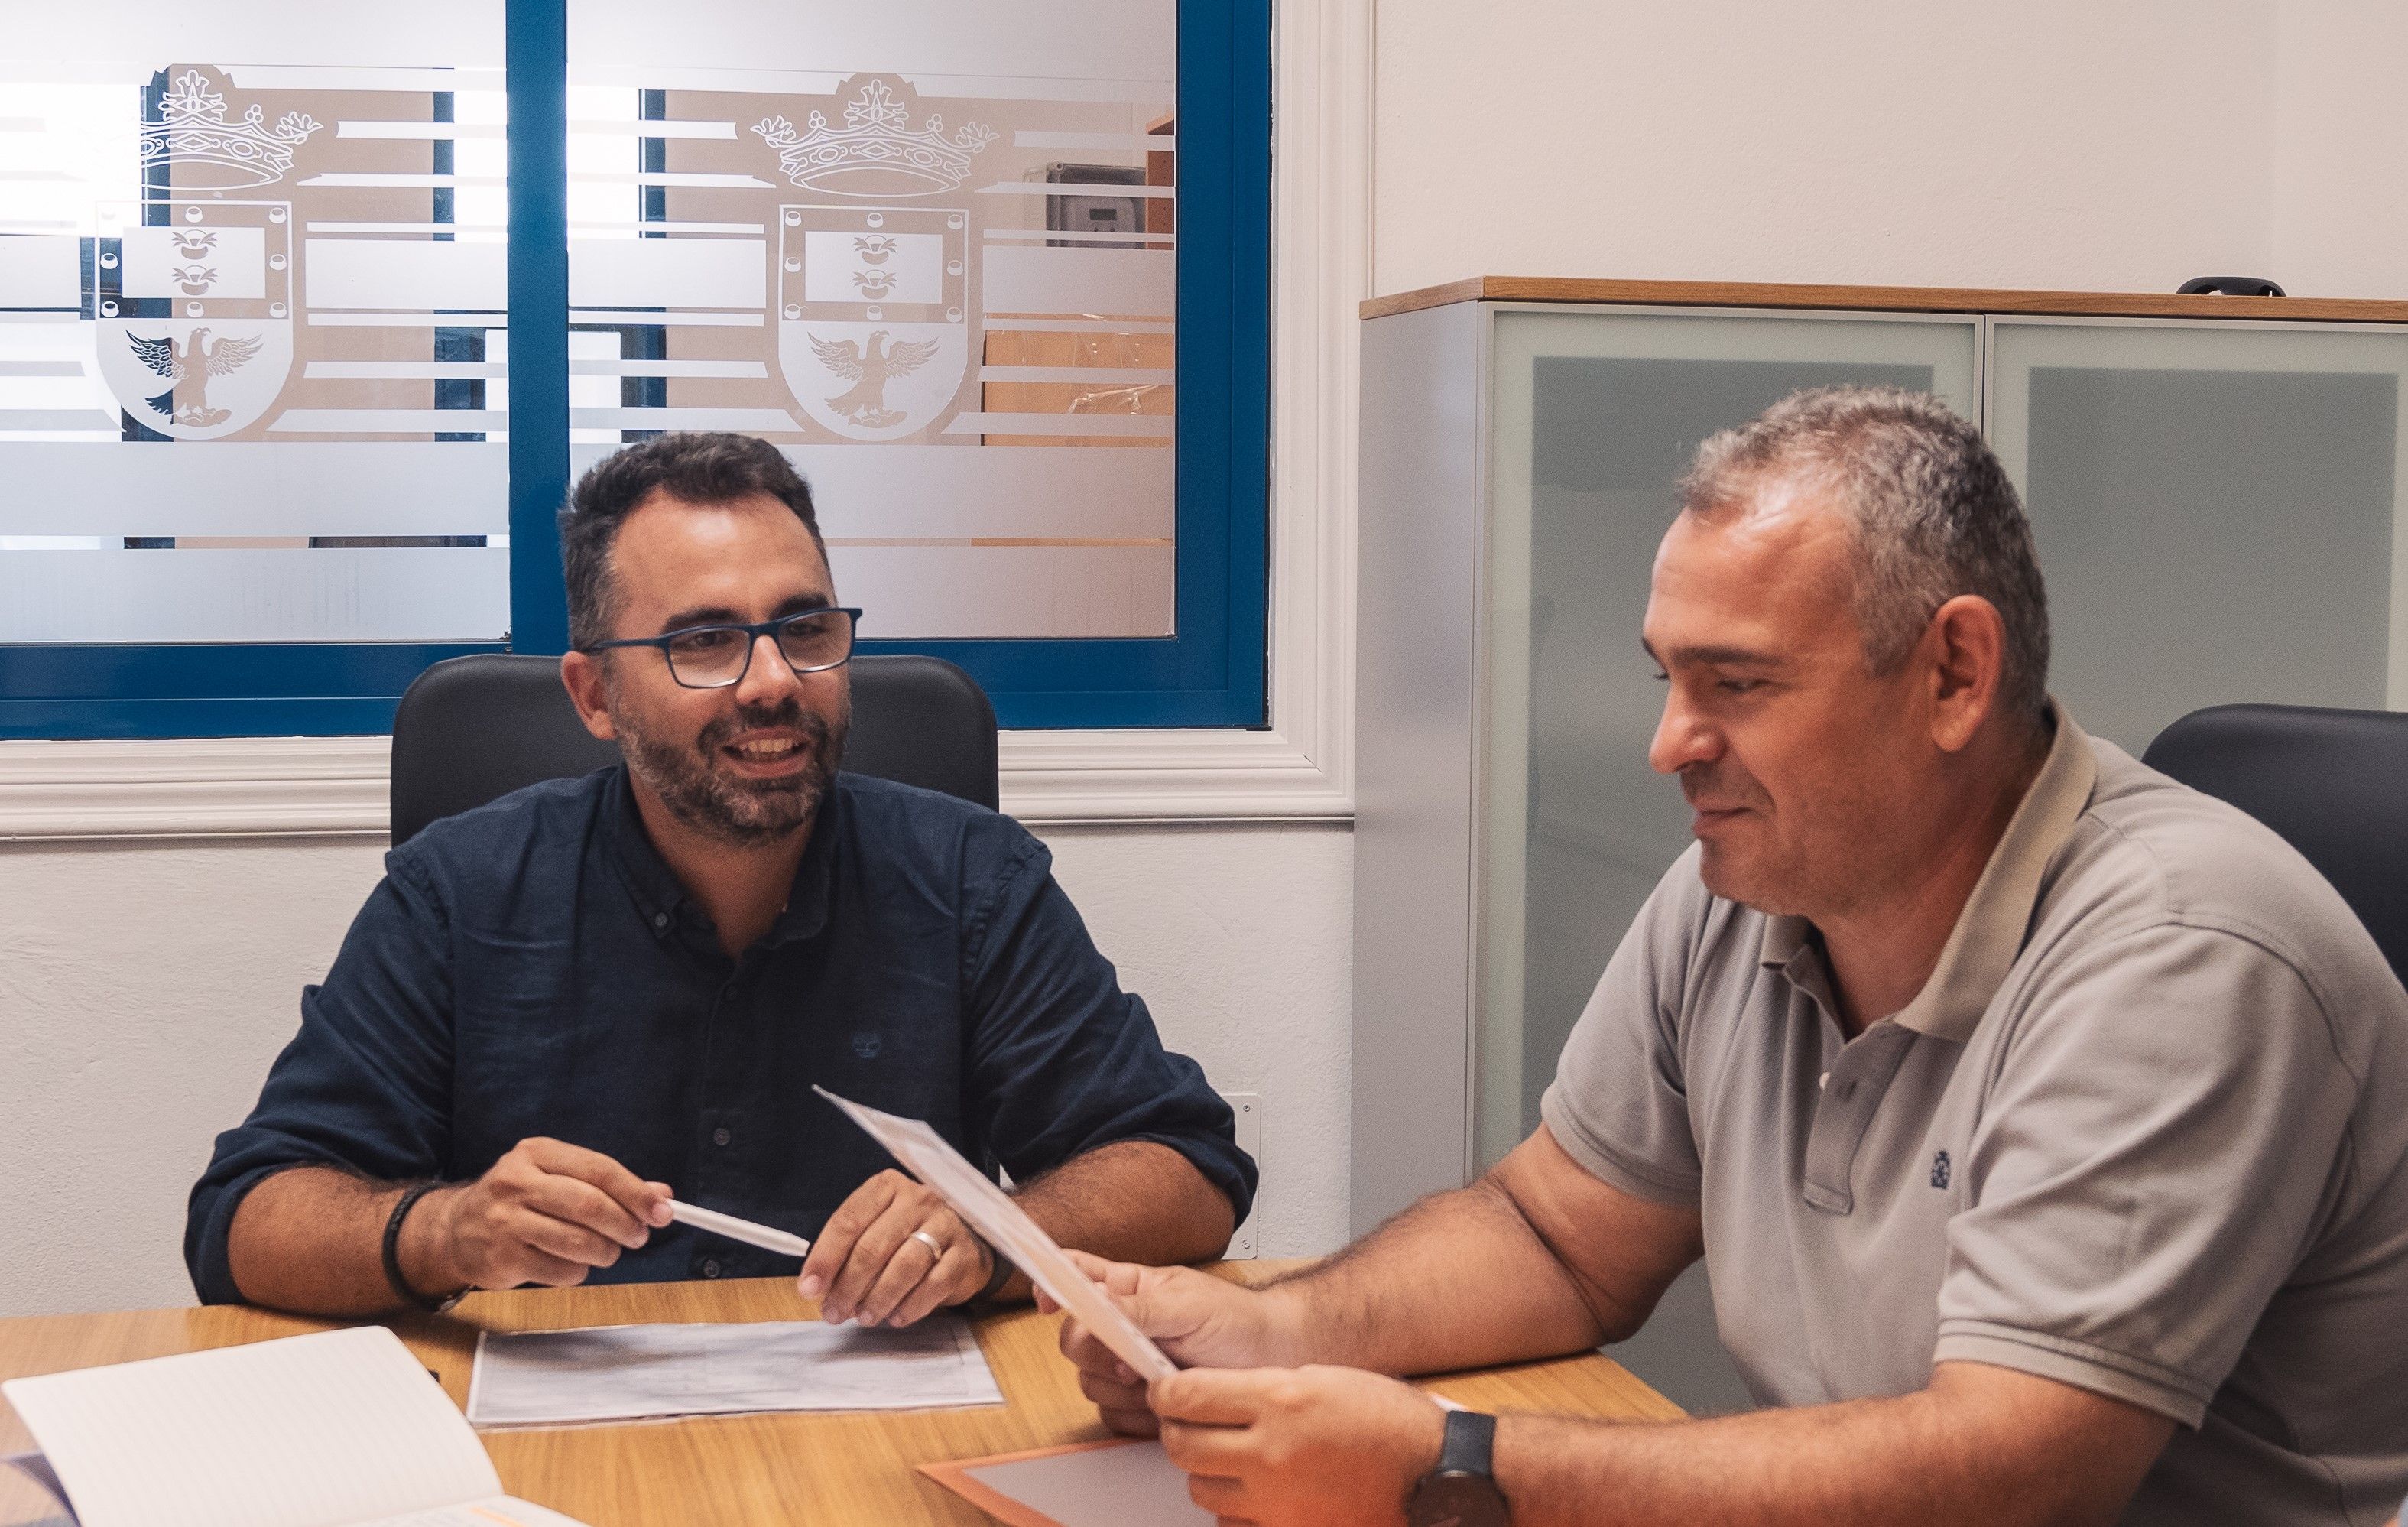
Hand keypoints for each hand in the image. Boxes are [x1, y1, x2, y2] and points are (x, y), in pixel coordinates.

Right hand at [413, 1137, 670, 1291]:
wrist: (456, 1230)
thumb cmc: (518, 1200)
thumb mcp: (557, 1177)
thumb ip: (607, 1184)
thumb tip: (661, 1195)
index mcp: (536, 1153)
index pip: (598, 1169)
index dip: (636, 1192)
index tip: (662, 1210)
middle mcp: (517, 1182)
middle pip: (590, 1206)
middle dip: (625, 1225)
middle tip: (638, 1236)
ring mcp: (506, 1222)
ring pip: (579, 1243)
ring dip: (605, 1252)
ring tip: (606, 1251)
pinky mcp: (502, 1259)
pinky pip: (561, 1271)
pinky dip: (578, 1272)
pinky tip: (569, 1262)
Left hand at [797, 1169, 992, 1327]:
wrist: (966, 1244)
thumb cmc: (909, 1237)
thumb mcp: (876, 1229)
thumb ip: (848, 1251)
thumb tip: (817, 1287)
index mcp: (887, 1187)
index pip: (848, 1221)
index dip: (825, 1258)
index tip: (809, 1289)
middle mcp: (918, 1199)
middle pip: (873, 1246)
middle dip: (847, 1286)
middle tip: (834, 1312)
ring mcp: (945, 1225)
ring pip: (904, 1266)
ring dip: (877, 1299)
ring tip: (864, 1317)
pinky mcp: (964, 1254)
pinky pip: (933, 1285)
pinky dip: (910, 1306)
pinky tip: (896, 1317)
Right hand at [1040, 1249, 1297, 1435]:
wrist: (1272, 1365)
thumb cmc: (1236, 1323)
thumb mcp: (1189, 1306)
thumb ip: (1139, 1308)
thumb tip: (1094, 1306)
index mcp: (1129, 1290)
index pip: (1076, 1275)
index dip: (1052, 1283)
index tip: (1046, 1300)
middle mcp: (1120, 1327)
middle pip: (1073, 1341)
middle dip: (1099, 1355)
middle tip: (1135, 1362)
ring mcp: (1127, 1367)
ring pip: (1089, 1383)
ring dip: (1122, 1390)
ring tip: (1162, 1383)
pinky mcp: (1138, 1404)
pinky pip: (1111, 1416)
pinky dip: (1136, 1417)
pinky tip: (1166, 1408)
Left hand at [1155, 1365, 1446, 1526]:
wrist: (1433, 1474)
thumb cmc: (1387, 1420)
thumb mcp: (1322, 1378)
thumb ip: (1262, 1388)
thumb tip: (1211, 1397)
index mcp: (1280, 1398)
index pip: (1187, 1396)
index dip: (1164, 1391)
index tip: (1163, 1390)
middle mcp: (1272, 1451)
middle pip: (1182, 1447)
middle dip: (1175, 1430)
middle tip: (1185, 1422)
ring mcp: (1278, 1500)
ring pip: (1200, 1490)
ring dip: (1203, 1472)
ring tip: (1225, 1457)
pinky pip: (1233, 1524)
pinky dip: (1234, 1509)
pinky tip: (1253, 1491)